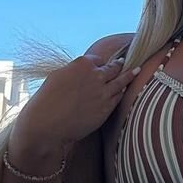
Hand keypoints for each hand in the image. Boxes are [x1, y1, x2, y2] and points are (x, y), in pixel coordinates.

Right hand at [9, 49, 140, 158]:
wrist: (47, 123)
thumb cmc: (46, 100)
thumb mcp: (58, 76)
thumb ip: (73, 71)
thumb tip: (80, 73)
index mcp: (82, 64)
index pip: (97, 59)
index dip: (100, 62)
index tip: (102, 63)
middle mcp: (95, 76)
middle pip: (113, 68)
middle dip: (118, 65)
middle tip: (123, 63)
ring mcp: (103, 92)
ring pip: (121, 81)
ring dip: (129, 75)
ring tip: (136, 70)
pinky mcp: (106, 108)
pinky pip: (118, 97)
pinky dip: (122, 92)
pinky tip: (125, 90)